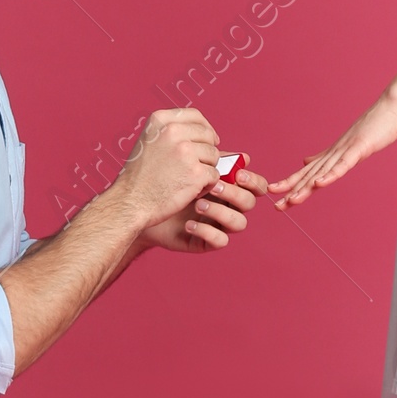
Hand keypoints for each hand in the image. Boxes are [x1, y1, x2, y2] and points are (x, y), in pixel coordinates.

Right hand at [114, 107, 220, 231]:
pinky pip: (215, 175)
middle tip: (194, 166)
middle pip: (208, 135)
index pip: (195, 115)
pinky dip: (207, 185)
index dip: (205, 127)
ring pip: (214, 155)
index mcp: (160, 120)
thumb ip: (171, 131)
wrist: (131, 202)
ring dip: (207, 168)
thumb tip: (203, 130)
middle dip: (206, 151)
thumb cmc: (139, 176)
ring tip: (188, 179)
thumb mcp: (148, 140)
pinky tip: (192, 190)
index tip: (209, 138)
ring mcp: (186, 152)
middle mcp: (173, 132)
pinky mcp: (196, 173)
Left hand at [140, 165, 266, 254]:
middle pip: (249, 202)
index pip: (254, 185)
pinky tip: (188, 224)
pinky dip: (206, 231)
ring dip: (220, 212)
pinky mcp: (207, 241)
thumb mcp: (190, 168)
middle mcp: (227, 206)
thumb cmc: (167, 184)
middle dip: (234, 193)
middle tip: (213, 186)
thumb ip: (214, 161)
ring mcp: (218, 224)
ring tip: (197, 204)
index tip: (238, 174)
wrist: (142, 206)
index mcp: (228, 186)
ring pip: (239, 223)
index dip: (253, 181)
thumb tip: (244, 156)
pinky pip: (220, 241)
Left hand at [268, 93, 396, 209]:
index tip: (273, 194)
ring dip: (306, 187)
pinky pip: (343, 164)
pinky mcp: (359, 148)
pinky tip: (319, 183)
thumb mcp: (348, 145)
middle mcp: (334, 152)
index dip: (290, 183)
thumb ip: (327, 156)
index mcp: (332, 154)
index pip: (307, 172)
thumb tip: (306, 163)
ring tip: (291, 200)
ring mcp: (346, 149)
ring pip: (322, 172)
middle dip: (292, 190)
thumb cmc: (375, 126)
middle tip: (276, 205)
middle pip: (310, 175)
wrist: (392, 107)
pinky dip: (331, 175)